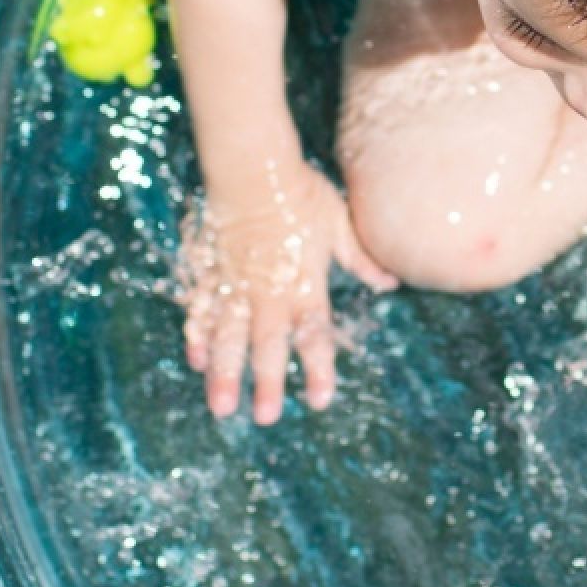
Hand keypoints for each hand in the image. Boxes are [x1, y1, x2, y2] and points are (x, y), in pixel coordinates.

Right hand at [181, 161, 396, 423]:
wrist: (251, 168)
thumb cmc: (301, 192)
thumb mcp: (340, 224)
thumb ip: (361, 258)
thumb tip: (391, 283)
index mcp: (305, 284)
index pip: (314, 336)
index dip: (319, 370)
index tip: (320, 400)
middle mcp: (269, 292)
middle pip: (268, 346)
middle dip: (267, 384)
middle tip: (265, 418)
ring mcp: (235, 284)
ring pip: (228, 337)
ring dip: (224, 374)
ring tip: (221, 408)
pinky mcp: (209, 271)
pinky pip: (202, 309)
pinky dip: (198, 335)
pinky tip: (196, 360)